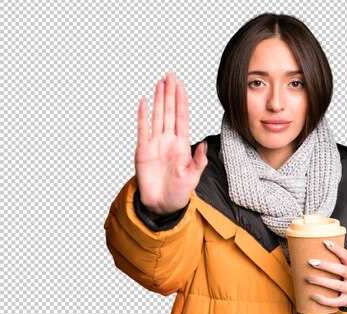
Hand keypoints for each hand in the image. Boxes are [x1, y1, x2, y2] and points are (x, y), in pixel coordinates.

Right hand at [135, 71, 207, 214]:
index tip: (181, 85)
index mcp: (182, 145)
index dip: (182, 101)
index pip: (182, 117)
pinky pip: (142, 130)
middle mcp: (169, 140)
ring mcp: (155, 144)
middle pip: (169, 112)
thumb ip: (199, 161)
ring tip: (160, 83)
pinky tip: (144, 102)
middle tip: (171, 75)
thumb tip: (203, 144)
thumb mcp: (193, 178)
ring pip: (157, 117)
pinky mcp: (143, 151)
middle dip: (170, 93)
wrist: (162, 205)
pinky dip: (143, 116)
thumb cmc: (179, 193)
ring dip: (158, 100)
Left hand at [306, 240, 346, 308]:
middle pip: (342, 270)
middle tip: (311, 262)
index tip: (325, 242)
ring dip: (322, 281)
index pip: (346, 256)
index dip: (337, 249)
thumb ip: (332, 261)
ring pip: (338, 286)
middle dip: (326, 266)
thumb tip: (307, 252)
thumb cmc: (344, 277)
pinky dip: (324, 299)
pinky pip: (335, 302)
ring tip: (309, 278)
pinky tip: (313, 295)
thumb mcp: (344, 267)